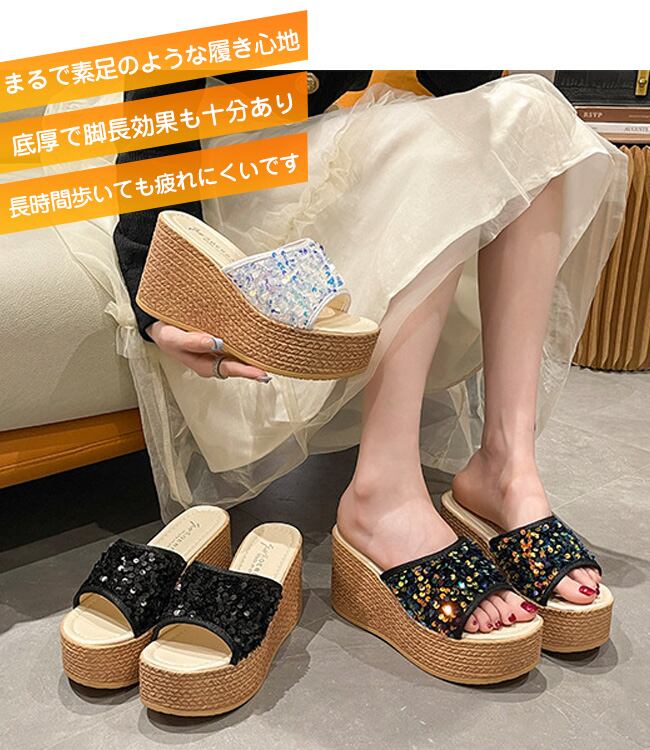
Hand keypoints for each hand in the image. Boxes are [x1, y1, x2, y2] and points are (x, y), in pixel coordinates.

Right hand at [146, 322, 270, 381]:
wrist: (158, 323)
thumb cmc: (165, 334)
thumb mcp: (173, 339)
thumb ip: (192, 342)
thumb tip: (215, 342)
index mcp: (205, 365)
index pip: (230, 369)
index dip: (247, 371)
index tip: (262, 373)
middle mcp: (214, 360)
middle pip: (240, 364)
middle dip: (257, 364)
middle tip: (276, 363)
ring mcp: (218, 350)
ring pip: (240, 354)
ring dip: (254, 353)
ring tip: (273, 351)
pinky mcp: (220, 339)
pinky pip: (236, 341)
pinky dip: (246, 340)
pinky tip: (257, 335)